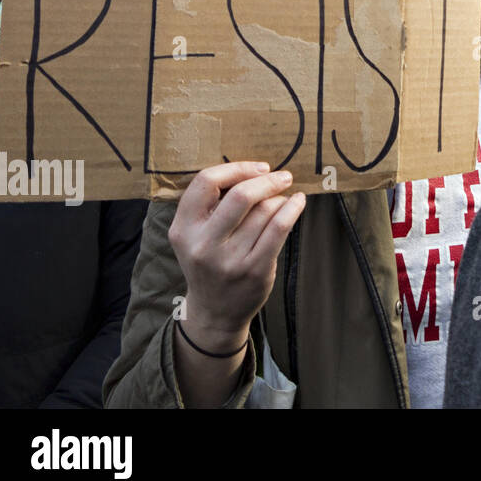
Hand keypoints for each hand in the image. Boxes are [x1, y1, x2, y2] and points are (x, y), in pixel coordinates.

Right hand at [169, 162, 306, 343]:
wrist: (215, 312)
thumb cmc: (210, 262)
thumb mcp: (195, 235)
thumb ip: (211, 205)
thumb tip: (253, 169)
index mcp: (183, 229)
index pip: (205, 182)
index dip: (236, 168)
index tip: (258, 168)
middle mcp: (202, 245)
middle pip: (240, 195)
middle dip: (267, 180)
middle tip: (282, 176)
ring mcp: (229, 260)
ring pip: (264, 211)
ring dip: (280, 198)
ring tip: (284, 199)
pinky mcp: (255, 270)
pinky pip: (279, 228)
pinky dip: (292, 209)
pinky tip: (297, 203)